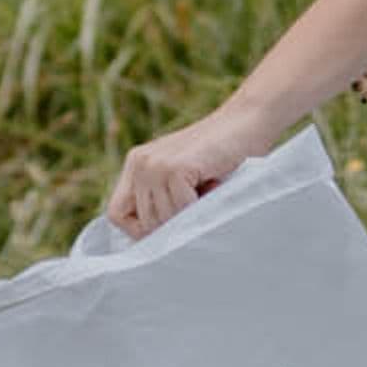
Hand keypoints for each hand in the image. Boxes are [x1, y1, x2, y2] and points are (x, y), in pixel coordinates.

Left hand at [104, 107, 267, 238]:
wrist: (249, 120)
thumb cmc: (222, 155)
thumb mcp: (183, 177)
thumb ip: (164, 198)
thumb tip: (154, 247)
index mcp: (137, 164)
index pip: (117, 214)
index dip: (140, 230)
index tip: (170, 226)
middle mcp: (140, 162)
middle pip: (143, 223)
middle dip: (173, 225)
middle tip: (200, 202)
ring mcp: (154, 164)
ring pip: (162, 221)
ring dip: (190, 216)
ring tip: (209, 189)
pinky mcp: (174, 168)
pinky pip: (181, 210)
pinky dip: (201, 207)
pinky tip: (214, 184)